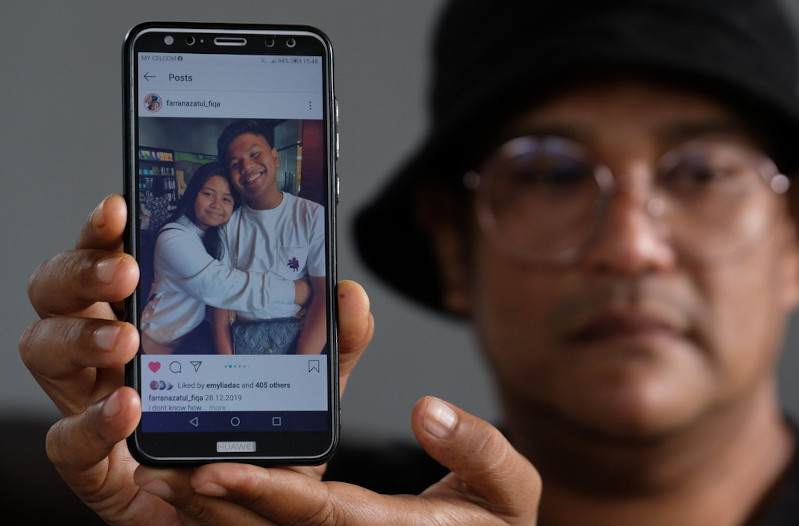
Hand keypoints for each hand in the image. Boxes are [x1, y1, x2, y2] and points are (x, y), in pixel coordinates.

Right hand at [20, 194, 374, 524]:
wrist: (248, 512)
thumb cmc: (259, 437)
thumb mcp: (304, 384)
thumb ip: (332, 343)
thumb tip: (349, 293)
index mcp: (152, 316)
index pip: (113, 258)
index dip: (106, 230)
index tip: (121, 205)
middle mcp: (109, 352)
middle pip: (58, 292)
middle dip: (83, 272)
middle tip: (126, 272)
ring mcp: (92, 403)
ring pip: (44, 351)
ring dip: (81, 337)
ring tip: (127, 338)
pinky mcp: (93, 463)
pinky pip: (66, 440)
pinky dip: (92, 421)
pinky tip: (126, 406)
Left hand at [133, 396, 540, 524]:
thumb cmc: (497, 524)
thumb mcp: (511, 489)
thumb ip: (477, 448)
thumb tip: (427, 411)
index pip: (315, 516)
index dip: (264, 492)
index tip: (216, 468)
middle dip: (211, 502)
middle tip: (160, 465)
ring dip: (209, 506)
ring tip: (162, 465)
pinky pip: (275, 524)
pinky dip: (235, 505)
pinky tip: (204, 474)